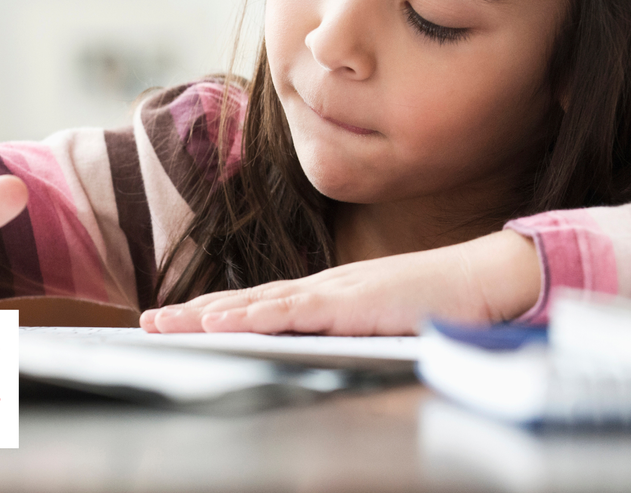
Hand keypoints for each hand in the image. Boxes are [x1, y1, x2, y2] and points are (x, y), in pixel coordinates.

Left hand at [140, 230, 541, 334]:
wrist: (483, 279)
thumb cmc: (439, 304)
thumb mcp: (381, 324)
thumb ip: (348, 334)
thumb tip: (320, 351)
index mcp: (327, 295)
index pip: (259, 304)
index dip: (215, 311)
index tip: (177, 319)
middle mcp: (322, 288)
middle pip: (245, 301)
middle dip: (193, 312)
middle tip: (147, 321)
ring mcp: (335, 292)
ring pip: (258, 304)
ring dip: (208, 313)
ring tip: (165, 322)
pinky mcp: (353, 304)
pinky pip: (295, 312)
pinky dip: (255, 316)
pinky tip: (224, 323)